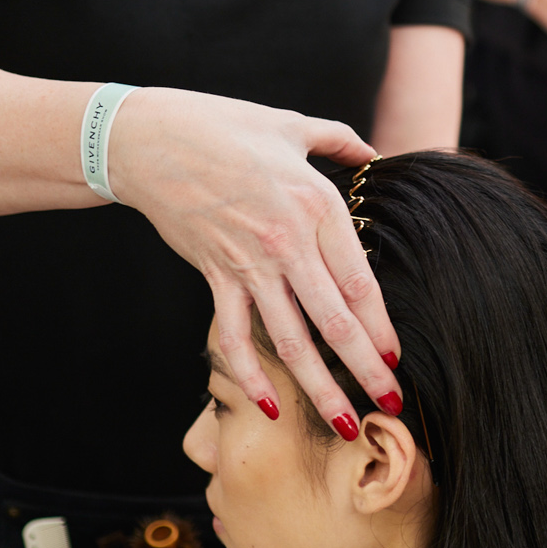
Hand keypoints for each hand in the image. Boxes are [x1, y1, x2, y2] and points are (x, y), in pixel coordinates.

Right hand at [110, 87, 398, 434]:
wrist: (149, 139)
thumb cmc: (225, 126)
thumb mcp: (293, 126)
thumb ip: (341, 141)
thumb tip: (375, 153)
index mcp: (317, 204)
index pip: (359, 281)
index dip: (381, 326)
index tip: (397, 358)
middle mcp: (287, 241)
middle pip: (334, 321)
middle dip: (366, 369)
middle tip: (392, 405)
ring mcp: (248, 263)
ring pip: (290, 339)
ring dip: (319, 386)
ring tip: (343, 421)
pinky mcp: (213, 274)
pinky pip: (234, 336)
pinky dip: (251, 374)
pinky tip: (271, 405)